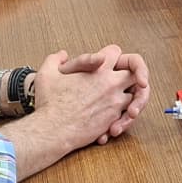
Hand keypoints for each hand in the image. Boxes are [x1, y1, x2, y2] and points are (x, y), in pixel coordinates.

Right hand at [0, 47, 147, 173]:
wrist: (52, 130)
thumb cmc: (49, 103)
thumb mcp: (46, 74)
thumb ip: (55, 59)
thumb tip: (62, 55)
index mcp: (98, 69)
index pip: (116, 52)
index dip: (112, 55)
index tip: (110, 61)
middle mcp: (110, 85)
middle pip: (134, 75)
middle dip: (132, 77)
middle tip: (128, 83)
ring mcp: (114, 104)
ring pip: (134, 98)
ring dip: (129, 101)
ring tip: (118, 106)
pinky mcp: (112, 121)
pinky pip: (125, 118)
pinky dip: (120, 120)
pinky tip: (108, 125)